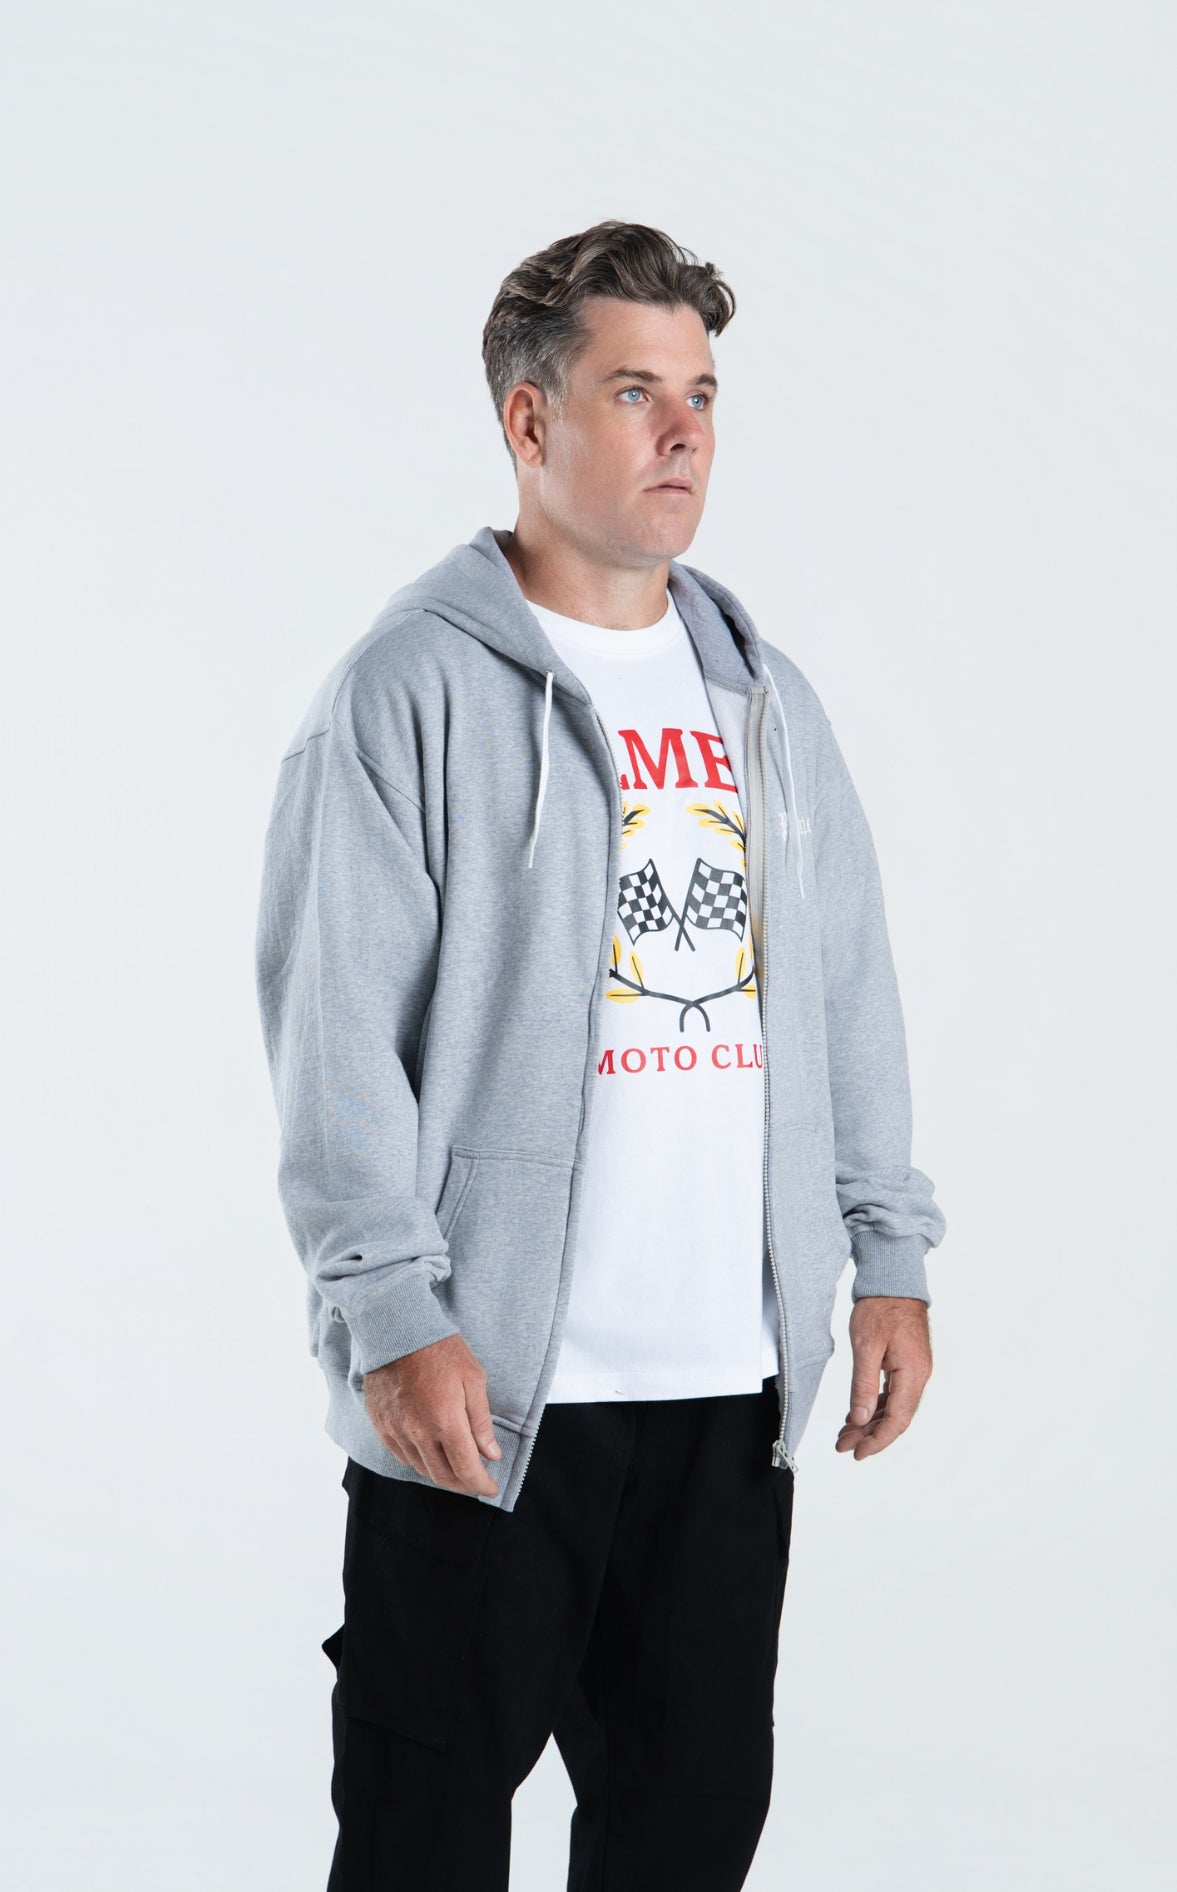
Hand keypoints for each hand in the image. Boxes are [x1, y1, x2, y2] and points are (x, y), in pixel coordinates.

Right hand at [363, 1333, 502, 1496]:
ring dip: (442, 1474)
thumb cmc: (440, 1350)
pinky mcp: (381, 1425)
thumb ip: (481, 1421)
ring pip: (421, 1468)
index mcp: (445, 1421)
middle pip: (443, 1476)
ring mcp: (396, 1430)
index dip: (481, 1485)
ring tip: (456, 1468)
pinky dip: (420, 1461)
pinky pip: (401, 1455)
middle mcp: (418, 1432)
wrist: (398, 1330)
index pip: (466, 1469)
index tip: (491, 1489)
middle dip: (463, 1484)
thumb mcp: (473, 1379)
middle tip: (476, 1481)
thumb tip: (490, 1454)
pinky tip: (431, 1454)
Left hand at [835, 1296, 931, 1459]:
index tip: (857, 1453)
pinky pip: (892, 1393)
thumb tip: (860, 1419)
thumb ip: (864, 1386)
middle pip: (896, 1417)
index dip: (877, 1441)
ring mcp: (914, 1370)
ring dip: (870, 1422)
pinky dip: (874, 1405)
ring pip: (893, 1407)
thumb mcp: (866, 1347)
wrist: (893, 1279)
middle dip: (869, 1435)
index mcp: (913, 1374)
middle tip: (843, 1446)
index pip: (897, 1420)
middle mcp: (918, 1376)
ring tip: (845, 1434)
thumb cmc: (881, 1307)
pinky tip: (857, 1413)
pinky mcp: (906, 1364)